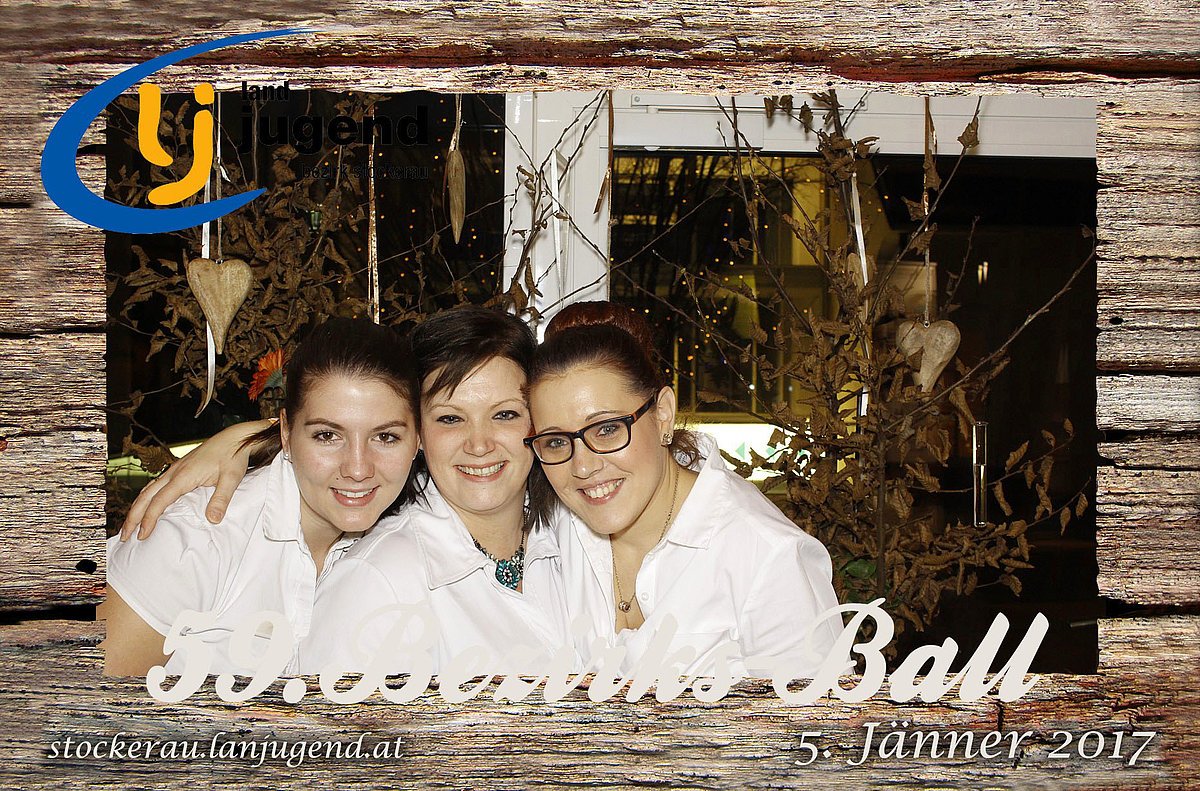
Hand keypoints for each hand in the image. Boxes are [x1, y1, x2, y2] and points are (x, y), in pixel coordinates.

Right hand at [120, 420, 272, 540]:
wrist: (234, 438)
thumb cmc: (233, 456)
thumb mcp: (231, 479)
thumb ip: (221, 499)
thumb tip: (212, 520)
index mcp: (183, 476)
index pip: (159, 501)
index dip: (148, 519)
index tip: (142, 536)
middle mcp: (174, 472)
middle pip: (146, 496)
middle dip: (133, 517)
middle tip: (124, 536)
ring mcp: (175, 470)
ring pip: (148, 490)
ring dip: (137, 508)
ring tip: (130, 525)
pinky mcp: (179, 469)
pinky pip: (156, 485)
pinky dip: (146, 498)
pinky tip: (146, 505)